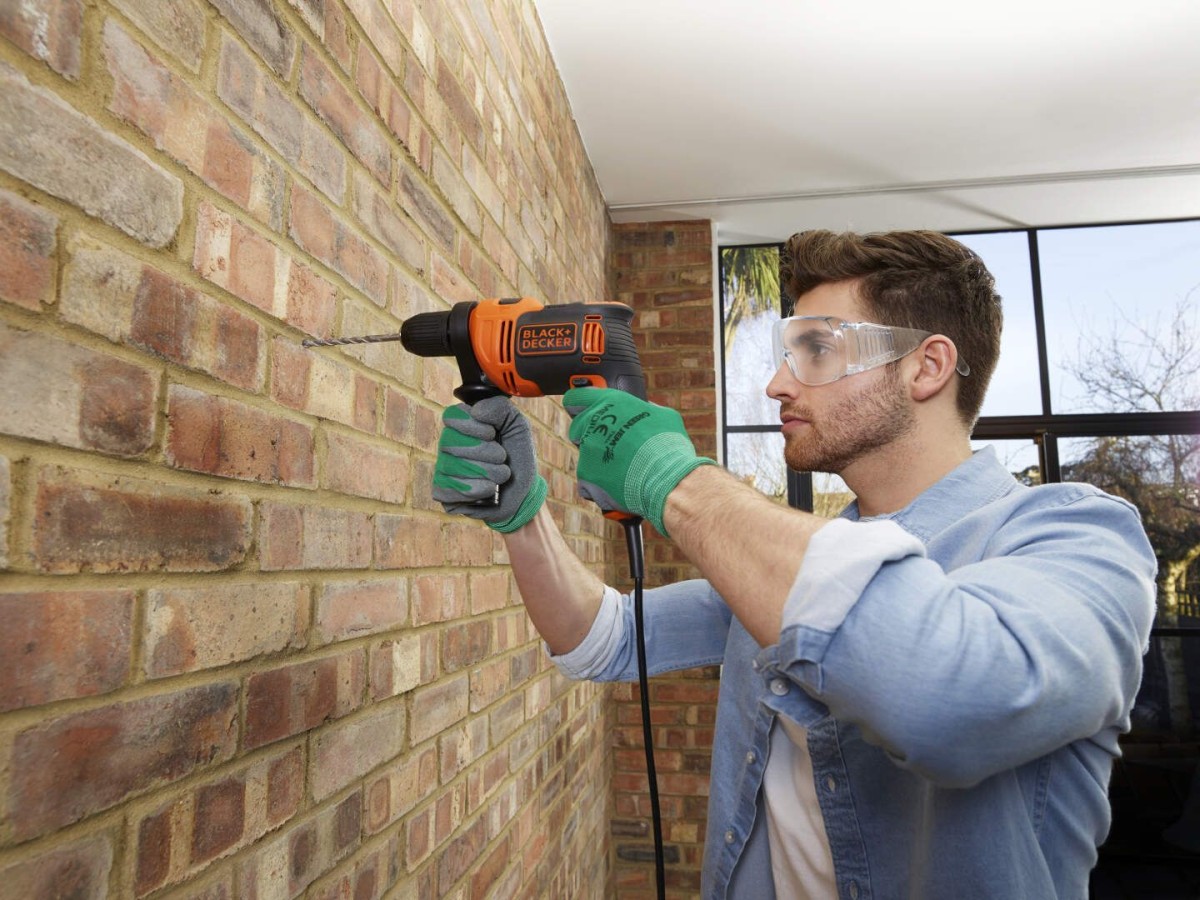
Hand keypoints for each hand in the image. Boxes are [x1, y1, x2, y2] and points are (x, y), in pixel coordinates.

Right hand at [432, 396, 547, 532]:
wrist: (524, 492)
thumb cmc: (517, 457)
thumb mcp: (517, 426)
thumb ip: (501, 409)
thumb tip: (476, 411)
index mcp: (462, 425)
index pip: (452, 416)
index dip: (474, 426)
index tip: (492, 433)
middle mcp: (447, 445)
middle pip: (450, 441)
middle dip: (486, 452)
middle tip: (501, 457)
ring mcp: (442, 468)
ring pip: (452, 467)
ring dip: (487, 472)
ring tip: (500, 476)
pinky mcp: (442, 492)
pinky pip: (448, 489)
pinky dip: (476, 490)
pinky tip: (487, 490)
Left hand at [563, 387, 714, 535]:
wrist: (667, 478)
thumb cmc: (669, 446)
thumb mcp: (664, 416)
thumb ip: (647, 410)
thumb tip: (645, 410)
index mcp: (610, 403)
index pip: (576, 397)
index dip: (578, 405)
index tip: (580, 412)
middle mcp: (593, 422)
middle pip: (576, 428)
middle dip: (590, 437)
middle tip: (611, 447)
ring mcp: (586, 448)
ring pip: (585, 456)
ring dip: (598, 462)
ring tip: (623, 469)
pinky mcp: (585, 473)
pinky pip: (587, 481)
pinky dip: (599, 486)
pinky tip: (619, 485)